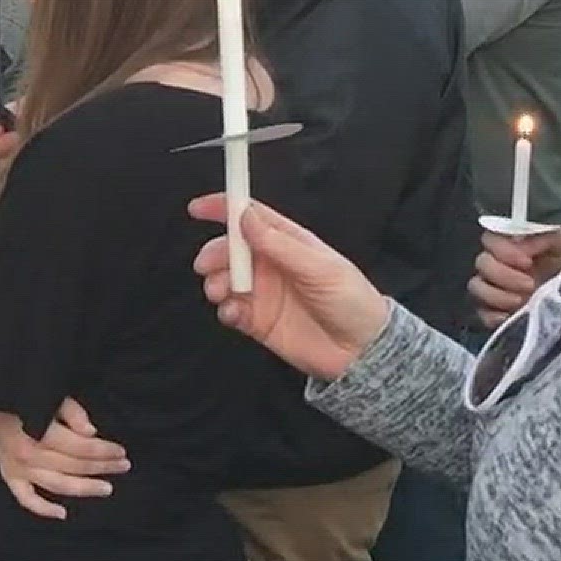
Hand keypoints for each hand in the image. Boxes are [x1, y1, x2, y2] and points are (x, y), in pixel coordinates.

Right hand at [0, 398, 129, 520]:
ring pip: (58, 485)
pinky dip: (43, 509)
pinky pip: (27, 498)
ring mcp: (18, 470)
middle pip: (74, 466)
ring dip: (84, 488)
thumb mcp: (49, 395)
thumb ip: (71, 413)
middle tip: (122, 466)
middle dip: (101, 466)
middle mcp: (29, 456)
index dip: (104, 450)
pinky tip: (62, 514)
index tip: (121, 452)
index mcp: (40, 434)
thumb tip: (91, 433)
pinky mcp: (9, 477)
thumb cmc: (21, 397)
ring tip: (106, 488)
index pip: (81, 447)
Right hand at [190, 195, 390, 382]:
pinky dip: (224, 310)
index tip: (198, 208)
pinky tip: (233, 313)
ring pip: (224, 279)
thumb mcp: (320, 268)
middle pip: (230, 249)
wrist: (362, 352)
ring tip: (222, 292)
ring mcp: (263, 293)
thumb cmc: (351, 302)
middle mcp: (271, 264)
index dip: (224, 208)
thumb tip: (245, 215)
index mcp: (288, 242)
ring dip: (216, 282)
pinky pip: (230, 310)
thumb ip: (280, 244)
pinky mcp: (257, 321)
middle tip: (208, 266)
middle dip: (215, 254)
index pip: (251, 217)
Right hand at [471, 227, 560, 329]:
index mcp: (509, 245)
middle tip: (530, 285)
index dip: (503, 250)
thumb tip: (525, 245)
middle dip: (505, 275)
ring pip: (476, 287)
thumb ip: (546, 237)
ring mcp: (492, 288)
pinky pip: (482, 313)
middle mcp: (496, 264)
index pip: (490, 239)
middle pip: (482, 263)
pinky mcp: (493, 312)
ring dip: (497, 295)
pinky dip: (492, 316)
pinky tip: (509, 317)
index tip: (527, 262)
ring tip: (522, 302)